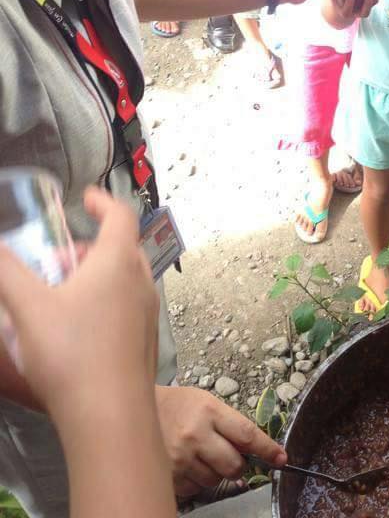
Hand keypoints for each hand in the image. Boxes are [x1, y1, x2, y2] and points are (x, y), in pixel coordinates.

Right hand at [0, 188, 157, 423]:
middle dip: (88, 247)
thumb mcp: (27, 308)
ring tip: (60, 295)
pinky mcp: (144, 341)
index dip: (102, 202)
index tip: (86, 199)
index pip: (120, 215)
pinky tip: (75, 329)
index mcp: (118, 261)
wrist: (109, 415)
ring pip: (124, 279)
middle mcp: (140, 281)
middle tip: (56, 260)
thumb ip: (7, 272)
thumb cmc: (72, 354)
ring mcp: (147, 312)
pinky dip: (104, 302)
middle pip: (120, 248)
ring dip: (95, 276)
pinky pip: (126, 307)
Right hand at [155, 385, 286, 496]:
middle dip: (239, 464)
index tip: (281, 459)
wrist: (139, 410)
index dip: (267, 449)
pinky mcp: (168, 476)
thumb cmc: (179, 405)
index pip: (247, 434)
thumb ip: (229, 423)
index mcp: (209, 412)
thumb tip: (254, 449)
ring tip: (203, 455)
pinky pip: (196, 489)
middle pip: (234, 465)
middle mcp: (195, 435)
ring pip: (216, 480)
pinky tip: (189, 463)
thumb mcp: (207, 403)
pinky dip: (198, 480)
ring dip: (216, 472)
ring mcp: (180, 458)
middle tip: (230, 455)